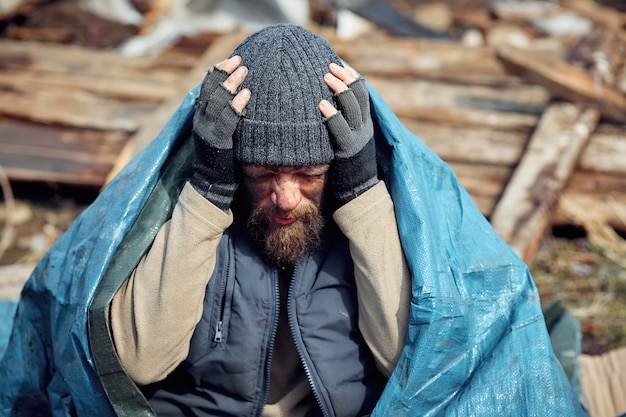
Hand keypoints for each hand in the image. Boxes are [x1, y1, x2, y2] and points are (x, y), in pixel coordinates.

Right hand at [191, 56, 249, 209]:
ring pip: (217, 101)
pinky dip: (236, 106)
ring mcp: (207, 131)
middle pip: (210, 90)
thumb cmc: (223, 159)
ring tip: (244, 71)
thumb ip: (226, 117)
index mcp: (201, 117)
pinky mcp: (217, 142)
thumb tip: (242, 99)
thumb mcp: (222, 133)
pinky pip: (227, 120)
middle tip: (240, 61)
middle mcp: (201, 121)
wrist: (212, 185)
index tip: (232, 59)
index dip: (218, 72)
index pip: (207, 88)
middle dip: (225, 72)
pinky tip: (246, 96)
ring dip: (231, 84)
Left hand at [319, 63, 377, 205]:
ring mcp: (358, 138)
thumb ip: (342, 124)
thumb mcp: (349, 140)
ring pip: (353, 107)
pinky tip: (321, 105)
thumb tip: (323, 106)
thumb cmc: (348, 166)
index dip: (352, 77)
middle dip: (345, 77)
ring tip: (325, 77)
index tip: (338, 64)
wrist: (359, 192)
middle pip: (359, 95)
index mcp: (366, 123)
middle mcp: (365, 127)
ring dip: (339, 89)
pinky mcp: (348, 150)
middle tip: (329, 66)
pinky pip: (341, 129)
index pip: (363, 93)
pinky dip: (332, 115)